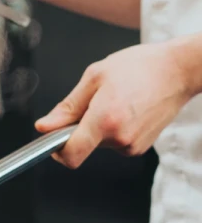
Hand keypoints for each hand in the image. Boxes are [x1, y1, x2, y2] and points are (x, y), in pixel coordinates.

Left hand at [36, 40, 198, 167]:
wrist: (177, 71)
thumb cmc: (139, 68)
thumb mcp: (95, 77)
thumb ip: (67, 106)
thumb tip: (45, 126)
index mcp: (105, 121)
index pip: (71, 155)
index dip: (56, 149)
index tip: (52, 135)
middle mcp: (120, 139)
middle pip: (83, 145)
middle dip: (80, 126)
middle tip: (94, 100)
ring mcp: (133, 146)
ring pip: (99, 143)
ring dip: (98, 125)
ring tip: (115, 100)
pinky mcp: (141, 147)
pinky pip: (114, 141)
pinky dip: (112, 128)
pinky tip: (125, 108)